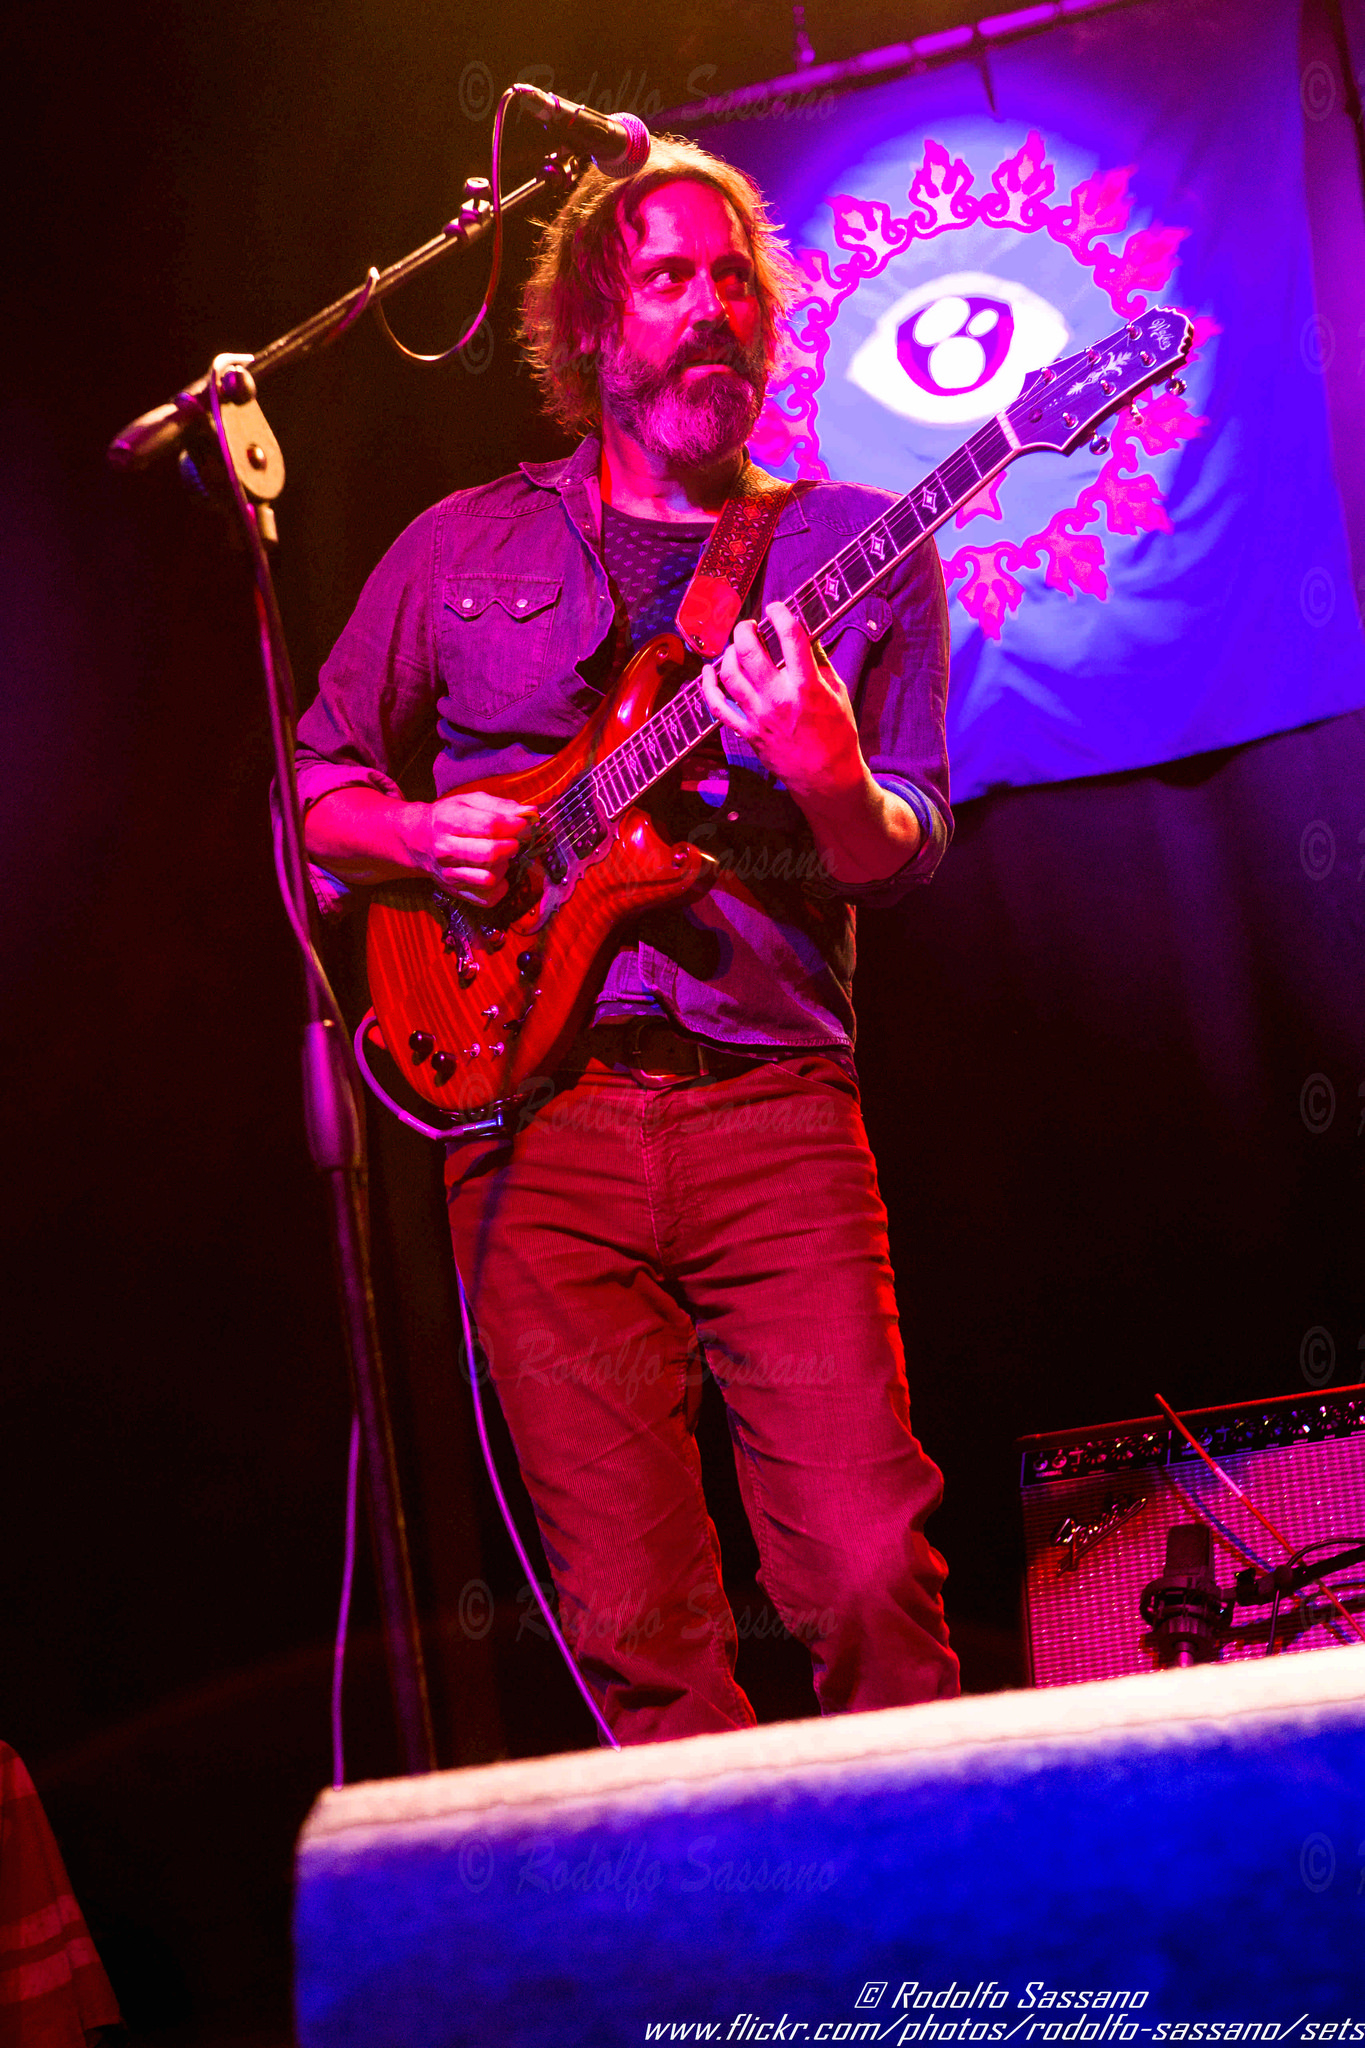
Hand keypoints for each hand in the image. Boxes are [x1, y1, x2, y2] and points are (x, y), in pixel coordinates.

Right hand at [401, 789, 535, 905]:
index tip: (523, 825)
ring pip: (489, 878)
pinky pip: (487, 898)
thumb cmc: (448, 817)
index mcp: (448, 821)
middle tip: (513, 842)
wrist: (417, 839)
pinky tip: (497, 874)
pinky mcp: (454, 890)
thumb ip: (501, 806)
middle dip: (511, 846)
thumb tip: (531, 813)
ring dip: (504, 867)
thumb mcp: (470, 801)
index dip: (514, 826)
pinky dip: (500, 889)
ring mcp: (448, 873)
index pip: (489, 825)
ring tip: (501, 857)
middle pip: (490, 854)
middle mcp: (445, 849)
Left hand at [698, 601, 864, 802]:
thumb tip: (806, 636)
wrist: (826, 779)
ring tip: (737, 646)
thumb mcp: (838, 693)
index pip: (790, 636)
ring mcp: (759, 716)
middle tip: (750, 625)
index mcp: (807, 686)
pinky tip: (708, 672)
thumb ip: (820, 663)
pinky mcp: (747, 732)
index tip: (776, 607)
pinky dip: (708, 686)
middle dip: (746, 629)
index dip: (780, 613)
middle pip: (750, 651)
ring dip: (729, 652)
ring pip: (730, 674)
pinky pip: (718, 706)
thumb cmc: (837, 736)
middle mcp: (779, 698)